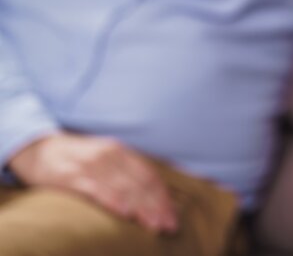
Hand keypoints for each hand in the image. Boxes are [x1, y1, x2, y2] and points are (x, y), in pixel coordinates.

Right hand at [8, 132, 178, 232]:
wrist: (37, 148)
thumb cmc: (75, 159)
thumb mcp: (104, 160)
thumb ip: (125, 173)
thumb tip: (150, 197)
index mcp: (121, 152)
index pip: (149, 175)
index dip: (163, 197)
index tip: (173, 216)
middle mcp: (110, 155)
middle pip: (139, 183)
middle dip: (157, 206)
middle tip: (169, 226)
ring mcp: (90, 164)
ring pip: (122, 187)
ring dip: (140, 207)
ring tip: (152, 224)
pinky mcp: (69, 175)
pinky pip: (94, 188)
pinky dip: (111, 199)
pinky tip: (123, 211)